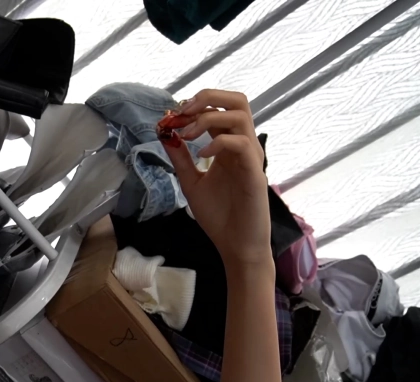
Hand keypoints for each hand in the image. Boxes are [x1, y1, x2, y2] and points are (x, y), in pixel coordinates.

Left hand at [161, 89, 271, 266]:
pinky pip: (242, 144)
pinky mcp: (255, 172)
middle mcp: (243, 145)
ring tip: (186, 134)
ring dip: (208, 119)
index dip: (193, 106)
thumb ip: (180, 158)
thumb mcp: (191, 182)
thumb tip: (164, 135)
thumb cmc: (219, 216)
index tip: (170, 118)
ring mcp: (251, 157)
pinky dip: (218, 143)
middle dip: (206, 98)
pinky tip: (201, 156)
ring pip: (240, 116)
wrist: (236, 245)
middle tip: (181, 112)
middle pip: (236, 100)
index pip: (218, 109)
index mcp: (228, 145)